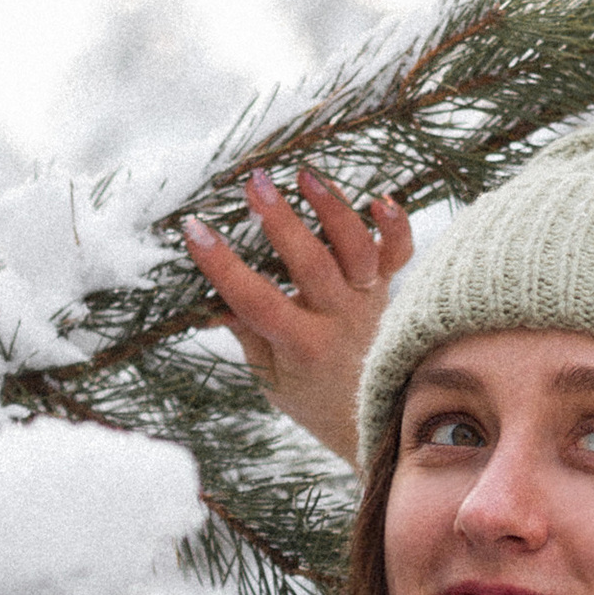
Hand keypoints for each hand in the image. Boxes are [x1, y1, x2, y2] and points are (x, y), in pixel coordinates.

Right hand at [182, 168, 411, 467]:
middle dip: (280, 221)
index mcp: (302, 345)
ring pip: (357, 250)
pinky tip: (380, 197)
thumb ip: (245, 331)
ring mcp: (369, 300)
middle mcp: (339, 318)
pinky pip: (399, 254)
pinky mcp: (389, 288)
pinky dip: (396, 225)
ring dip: (332, 210)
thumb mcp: (269, 374)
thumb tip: (205, 298)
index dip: (223, 267)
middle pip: (312, 265)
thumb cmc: (312, 398)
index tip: (194, 230)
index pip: (257, 301)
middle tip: (254, 183)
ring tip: (305, 175)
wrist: (376, 419)